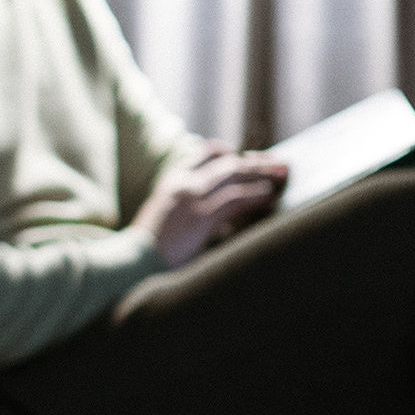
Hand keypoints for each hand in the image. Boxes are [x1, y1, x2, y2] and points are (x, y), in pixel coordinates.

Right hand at [131, 142, 287, 267]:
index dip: (228, 152)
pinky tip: (270, 195)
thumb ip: (184, 208)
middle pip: (227, 162)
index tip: (244, 155)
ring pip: (235, 175)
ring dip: (263, 173)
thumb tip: (208, 214)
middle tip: (279, 163)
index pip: (203, 153)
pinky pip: (234, 199)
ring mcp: (191, 198)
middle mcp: (183, 183)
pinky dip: (254, 194)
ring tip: (284, 174)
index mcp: (172, 181)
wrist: (130, 263)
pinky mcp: (200, 216)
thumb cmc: (146, 250)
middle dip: (256, 161)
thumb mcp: (164, 219)